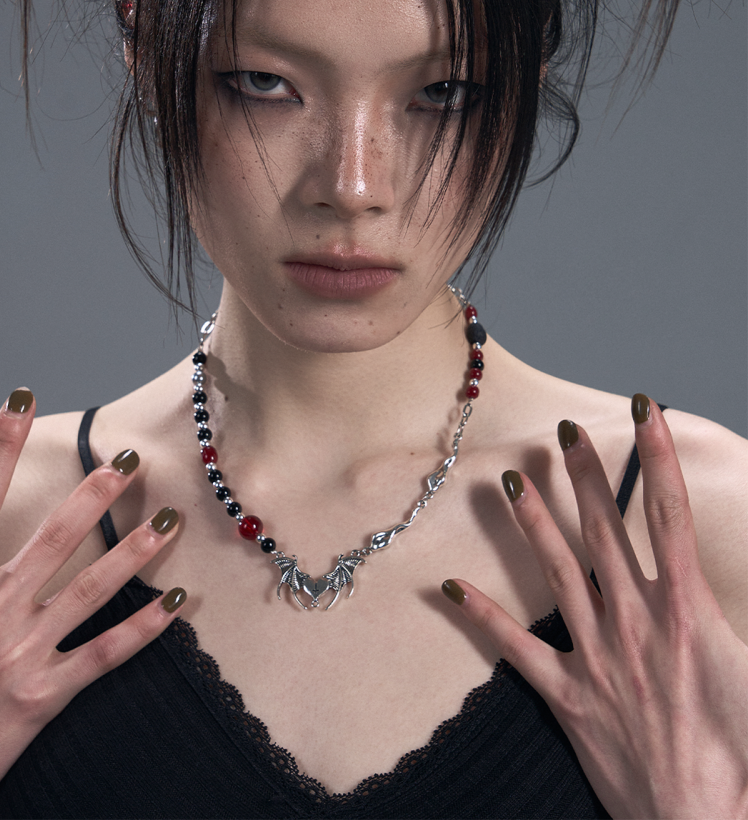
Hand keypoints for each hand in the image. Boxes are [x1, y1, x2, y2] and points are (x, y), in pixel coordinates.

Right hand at [0, 389, 186, 779]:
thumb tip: (8, 525)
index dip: (0, 449)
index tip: (20, 400)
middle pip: (51, 540)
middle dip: (92, 496)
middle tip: (128, 461)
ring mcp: (20, 653)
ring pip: (88, 592)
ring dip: (132, 553)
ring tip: (169, 521)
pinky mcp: (42, 696)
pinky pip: (101, 656)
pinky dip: (142, 629)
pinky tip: (176, 602)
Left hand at [443, 396, 747, 819]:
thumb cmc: (744, 758)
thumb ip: (735, 623)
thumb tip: (717, 580)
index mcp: (690, 613)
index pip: (669, 514)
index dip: (657, 456)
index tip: (644, 409)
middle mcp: (637, 623)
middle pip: (606, 530)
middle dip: (586, 476)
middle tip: (565, 431)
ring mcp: (598, 657)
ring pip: (559, 572)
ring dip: (535, 522)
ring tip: (511, 479)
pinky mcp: (569, 696)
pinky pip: (518, 649)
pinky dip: (483, 616)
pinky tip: (451, 585)